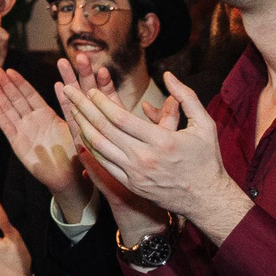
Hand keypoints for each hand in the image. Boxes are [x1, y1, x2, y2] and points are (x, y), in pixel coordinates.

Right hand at [0, 67, 91, 205]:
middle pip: (16, 98)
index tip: (10, 70)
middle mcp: (33, 120)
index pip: (30, 94)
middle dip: (6, 84)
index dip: (20, 82)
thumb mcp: (74, 127)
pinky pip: (7, 126)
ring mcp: (24, 130)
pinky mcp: (18, 143)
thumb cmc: (75, 152)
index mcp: (46, 115)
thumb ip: (68, 107)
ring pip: (9, 109)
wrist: (68, 177)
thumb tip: (62, 84)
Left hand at [58, 69, 246, 242]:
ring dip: (82, 125)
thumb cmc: (207, 160)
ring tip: (71, 109)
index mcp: (162, 141)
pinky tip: (82, 133)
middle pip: (104, 129)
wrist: (207, 200)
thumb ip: (187, 97)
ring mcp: (135, 173)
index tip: (90, 89)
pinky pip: (103, 163)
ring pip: (99, 146)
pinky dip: (89, 147)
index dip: (101, 102)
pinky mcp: (131, 184)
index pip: (121, 118)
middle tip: (68, 90)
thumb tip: (169, 75)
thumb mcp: (205, 125)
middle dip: (83, 107)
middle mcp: (145, 158)